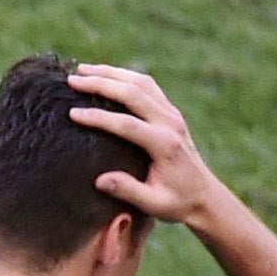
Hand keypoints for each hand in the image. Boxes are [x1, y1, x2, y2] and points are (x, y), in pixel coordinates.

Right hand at [68, 63, 229, 228]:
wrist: (203, 194)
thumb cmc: (176, 203)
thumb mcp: (153, 204)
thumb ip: (128, 191)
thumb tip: (100, 180)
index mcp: (164, 144)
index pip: (126, 124)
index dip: (98, 117)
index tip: (72, 113)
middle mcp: (170, 122)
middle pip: (133, 93)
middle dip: (101, 83)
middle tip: (73, 79)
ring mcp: (171, 114)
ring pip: (141, 83)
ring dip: (112, 74)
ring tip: (84, 70)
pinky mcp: (170, 112)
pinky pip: (147, 86)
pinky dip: (125, 77)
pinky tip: (107, 76)